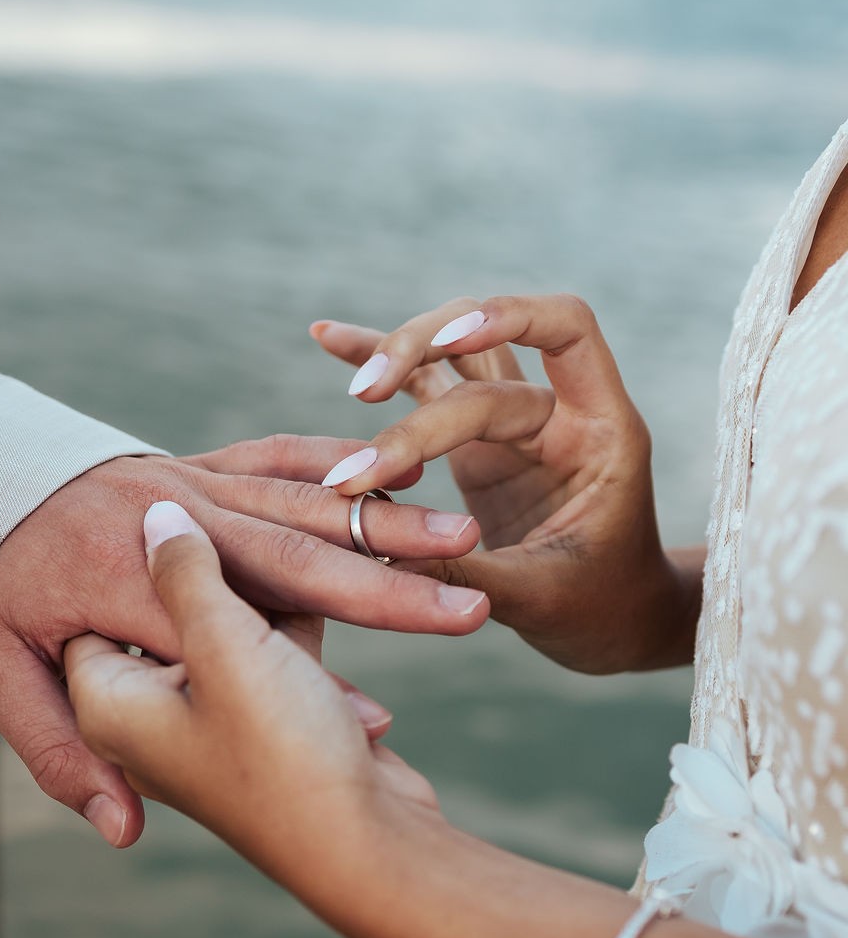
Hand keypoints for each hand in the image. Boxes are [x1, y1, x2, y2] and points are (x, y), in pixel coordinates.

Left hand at [0, 440, 485, 847]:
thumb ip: (66, 752)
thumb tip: (118, 837)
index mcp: (110, 603)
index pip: (221, 636)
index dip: (292, 679)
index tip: (376, 719)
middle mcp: (150, 548)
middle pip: (280, 558)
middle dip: (377, 582)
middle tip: (459, 595)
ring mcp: (180, 508)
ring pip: (297, 512)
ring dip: (382, 529)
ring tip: (460, 534)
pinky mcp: (199, 487)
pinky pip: (275, 469)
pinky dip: (334, 470)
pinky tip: (396, 471)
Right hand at [311, 295, 701, 673]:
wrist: (609, 620)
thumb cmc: (595, 607)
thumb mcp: (538, 597)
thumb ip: (465, 571)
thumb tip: (381, 556)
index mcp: (599, 429)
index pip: (566, 329)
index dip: (510, 317)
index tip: (450, 343)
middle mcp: (556, 410)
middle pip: (482, 345)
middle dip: (421, 357)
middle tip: (366, 399)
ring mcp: (512, 421)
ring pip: (449, 353)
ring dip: (397, 353)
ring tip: (357, 387)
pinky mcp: (474, 440)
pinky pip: (425, 386)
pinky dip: (378, 359)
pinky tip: (327, 336)